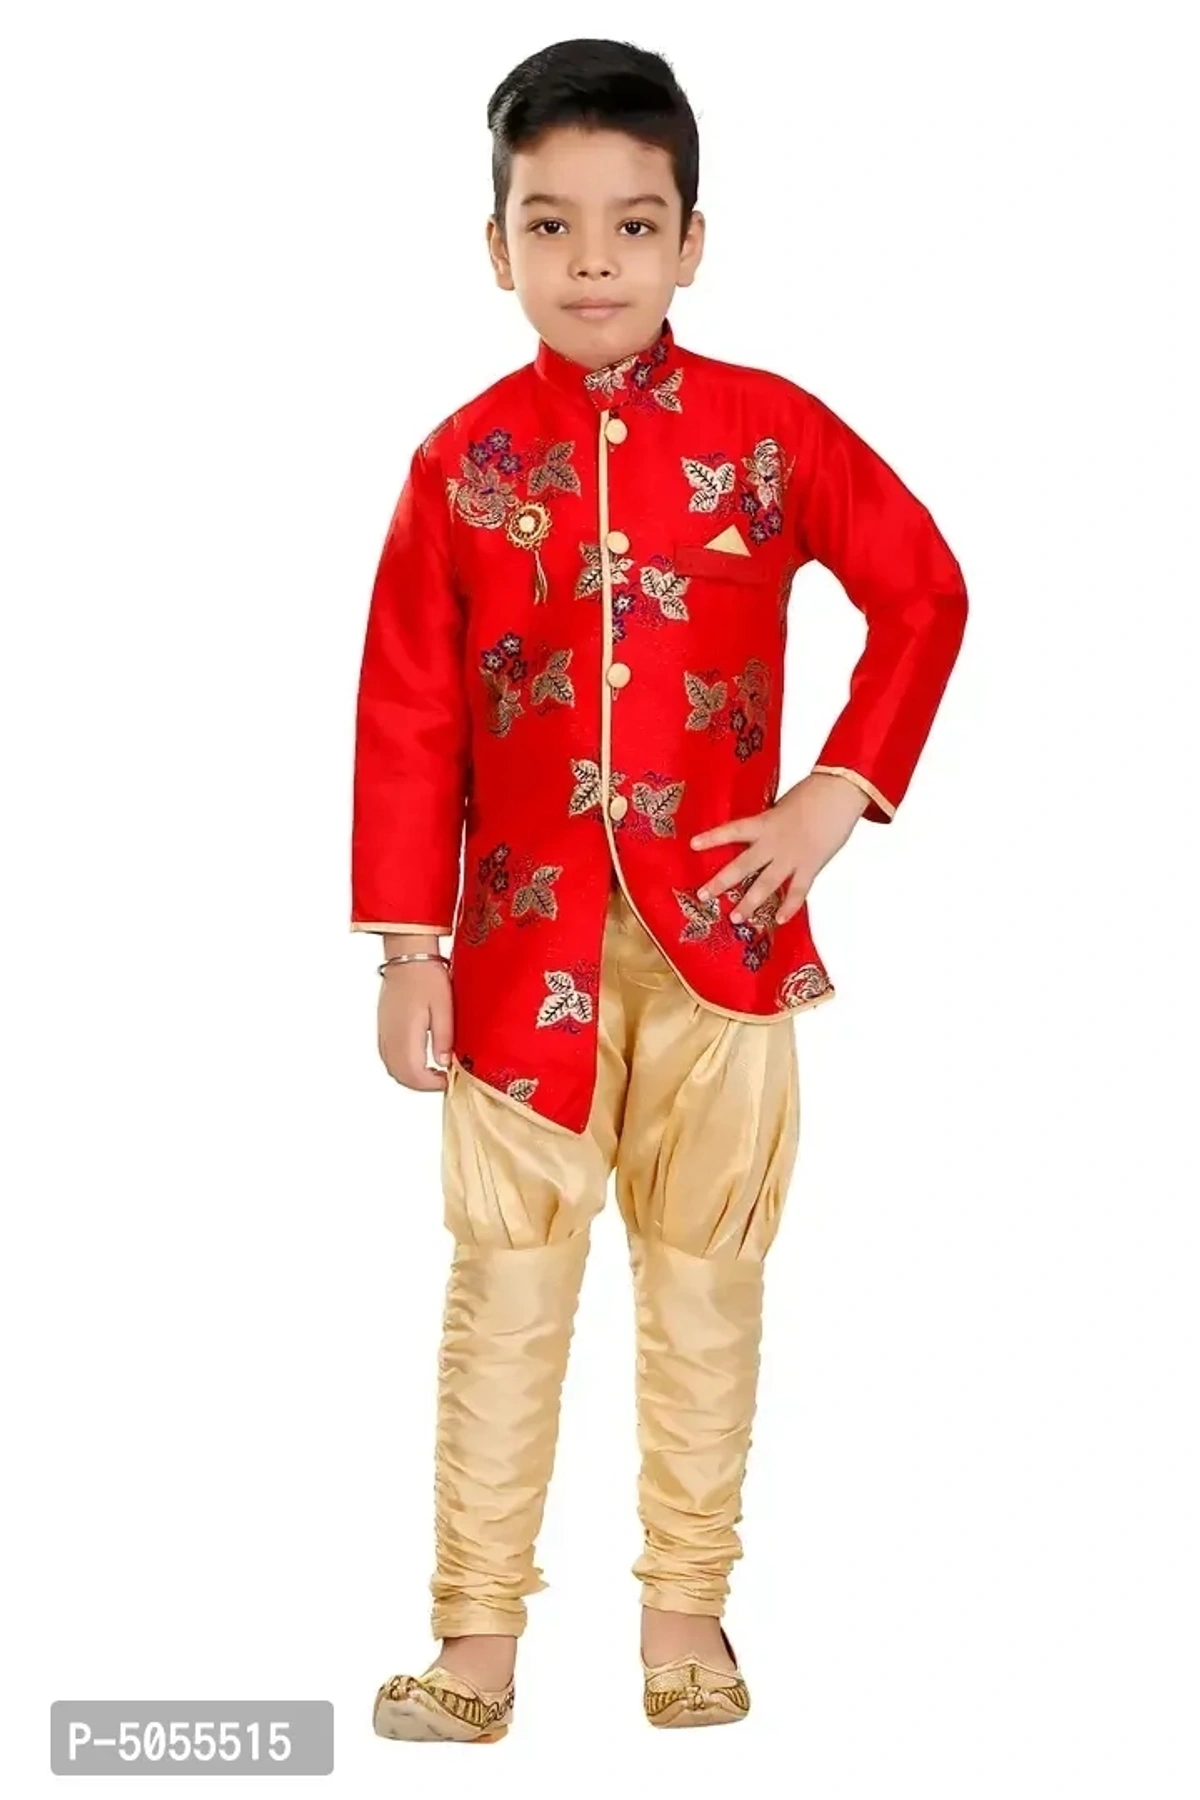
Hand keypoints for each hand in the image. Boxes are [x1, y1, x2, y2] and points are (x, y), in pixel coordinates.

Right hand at [377, 960, 453, 1091]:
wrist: (408, 955)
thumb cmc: (427, 977)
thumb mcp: (444, 1008)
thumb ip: (444, 1038)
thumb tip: (444, 1062)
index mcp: (405, 1034)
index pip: (413, 1073)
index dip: (430, 1084)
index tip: (447, 1080)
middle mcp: (389, 1036)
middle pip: (399, 1075)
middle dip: (420, 1084)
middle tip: (441, 1080)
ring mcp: (383, 1031)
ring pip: (391, 1067)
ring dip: (409, 1076)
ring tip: (431, 1072)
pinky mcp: (383, 1025)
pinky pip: (387, 1055)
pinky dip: (400, 1065)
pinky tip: (417, 1059)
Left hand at [689, 771, 868, 924]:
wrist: (840, 794)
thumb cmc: (813, 794)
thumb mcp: (783, 805)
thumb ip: (769, 822)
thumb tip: (756, 833)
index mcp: (764, 823)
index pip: (731, 831)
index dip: (712, 838)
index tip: (692, 845)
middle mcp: (773, 843)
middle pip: (742, 866)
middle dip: (720, 882)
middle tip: (703, 895)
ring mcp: (791, 857)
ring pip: (765, 885)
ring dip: (749, 903)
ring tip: (735, 917)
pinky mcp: (810, 866)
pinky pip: (798, 892)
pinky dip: (790, 907)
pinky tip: (780, 921)